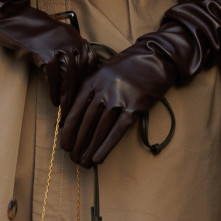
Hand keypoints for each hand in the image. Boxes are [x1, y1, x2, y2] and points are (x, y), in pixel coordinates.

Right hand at [0, 0, 102, 107]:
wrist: (12, 20)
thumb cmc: (32, 33)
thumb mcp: (56, 41)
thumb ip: (68, 54)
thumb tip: (76, 78)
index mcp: (77, 37)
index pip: (92, 63)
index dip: (89, 82)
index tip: (86, 97)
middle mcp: (72, 40)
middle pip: (81, 73)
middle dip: (79, 94)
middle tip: (76, 110)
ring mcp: (59, 45)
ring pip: (69, 76)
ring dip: (67, 96)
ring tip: (66, 110)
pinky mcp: (45, 52)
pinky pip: (53, 76)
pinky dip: (54, 90)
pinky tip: (53, 100)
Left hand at [61, 44, 172, 167]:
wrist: (155, 58)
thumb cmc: (127, 67)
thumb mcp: (103, 72)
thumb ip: (89, 91)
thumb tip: (72, 116)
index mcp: (92, 81)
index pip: (76, 110)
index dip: (69, 130)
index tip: (65, 145)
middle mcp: (103, 90)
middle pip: (86, 122)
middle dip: (78, 143)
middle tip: (73, 158)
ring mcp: (119, 98)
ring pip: (100, 129)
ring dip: (90, 148)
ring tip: (84, 163)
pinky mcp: (135, 107)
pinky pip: (117, 131)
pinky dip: (106, 146)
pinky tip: (98, 159)